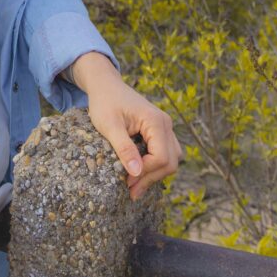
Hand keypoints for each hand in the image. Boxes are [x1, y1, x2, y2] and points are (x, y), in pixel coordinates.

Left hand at [69, 53, 182, 199]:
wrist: (105, 85)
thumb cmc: (105, 102)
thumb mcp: (109, 125)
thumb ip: (124, 148)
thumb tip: (136, 173)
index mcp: (155, 121)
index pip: (161, 157)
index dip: (146, 173)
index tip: (127, 182)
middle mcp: (165, 123)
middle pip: (170, 161)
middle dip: (151, 178)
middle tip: (130, 190)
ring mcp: (164, 127)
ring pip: (171, 159)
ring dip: (155, 174)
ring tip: (134, 185)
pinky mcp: (159, 130)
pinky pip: (165, 153)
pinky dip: (154, 165)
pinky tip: (138, 172)